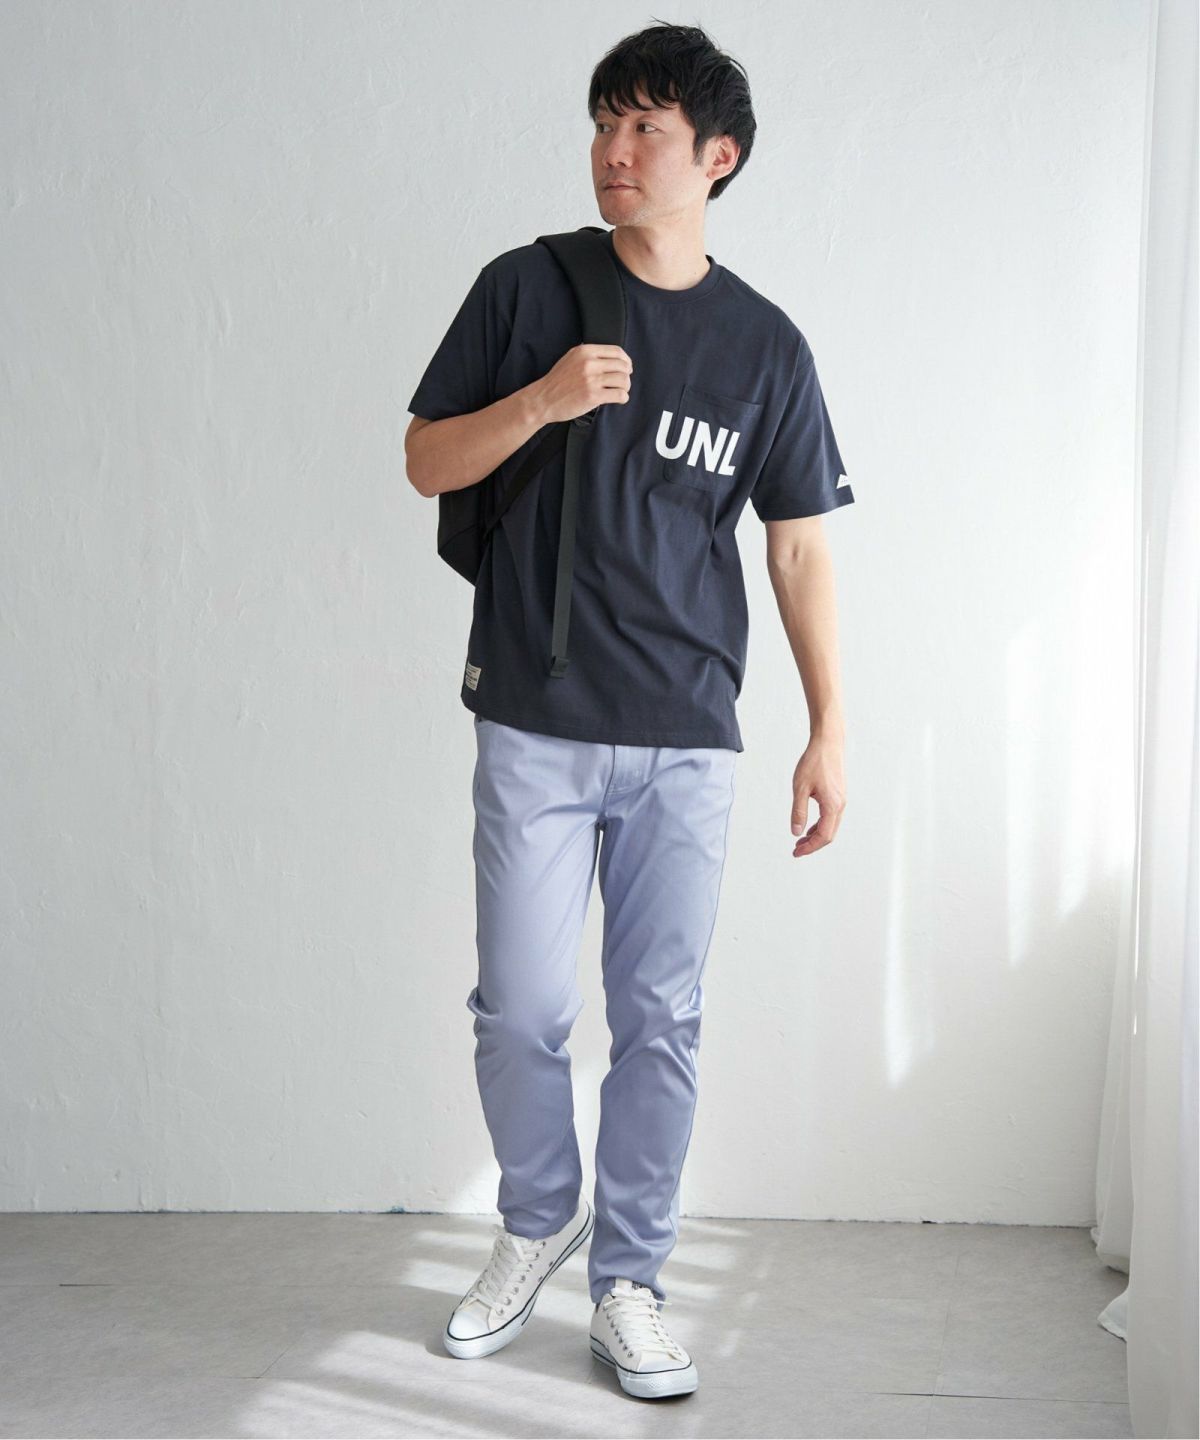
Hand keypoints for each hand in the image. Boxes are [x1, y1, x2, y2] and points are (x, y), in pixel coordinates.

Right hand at [532, 344, 632, 424]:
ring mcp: (592, 380)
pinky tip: (618, 399)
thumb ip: (588, 355)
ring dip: (625, 387)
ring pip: (623, 380)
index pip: (616, 351)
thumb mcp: (570, 358)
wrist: (543, 400)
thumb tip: (609, 357)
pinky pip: (619, 395)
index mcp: (585, 351)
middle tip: (623, 382)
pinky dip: (623, 398)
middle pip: (622, 366)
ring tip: (620, 391)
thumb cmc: (556, 382)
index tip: (626, 367)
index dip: (626, 360)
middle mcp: (590, 363)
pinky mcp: (593, 396)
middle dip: (626, 375)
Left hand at [791, 736, 846, 856]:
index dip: (810, 847)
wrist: (828, 743)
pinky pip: (830, 817)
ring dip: (816, 836)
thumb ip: (798, 812)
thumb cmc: (814, 762)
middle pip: (829, 835)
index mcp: (832, 806)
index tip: (796, 852)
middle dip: (813, 845)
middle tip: (796, 850)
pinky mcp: (838, 795)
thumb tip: (796, 832)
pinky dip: (820, 825)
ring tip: (800, 840)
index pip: (823, 836)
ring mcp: (840, 800)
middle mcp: (840, 805)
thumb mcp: (800, 788)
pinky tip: (808, 826)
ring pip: (830, 826)